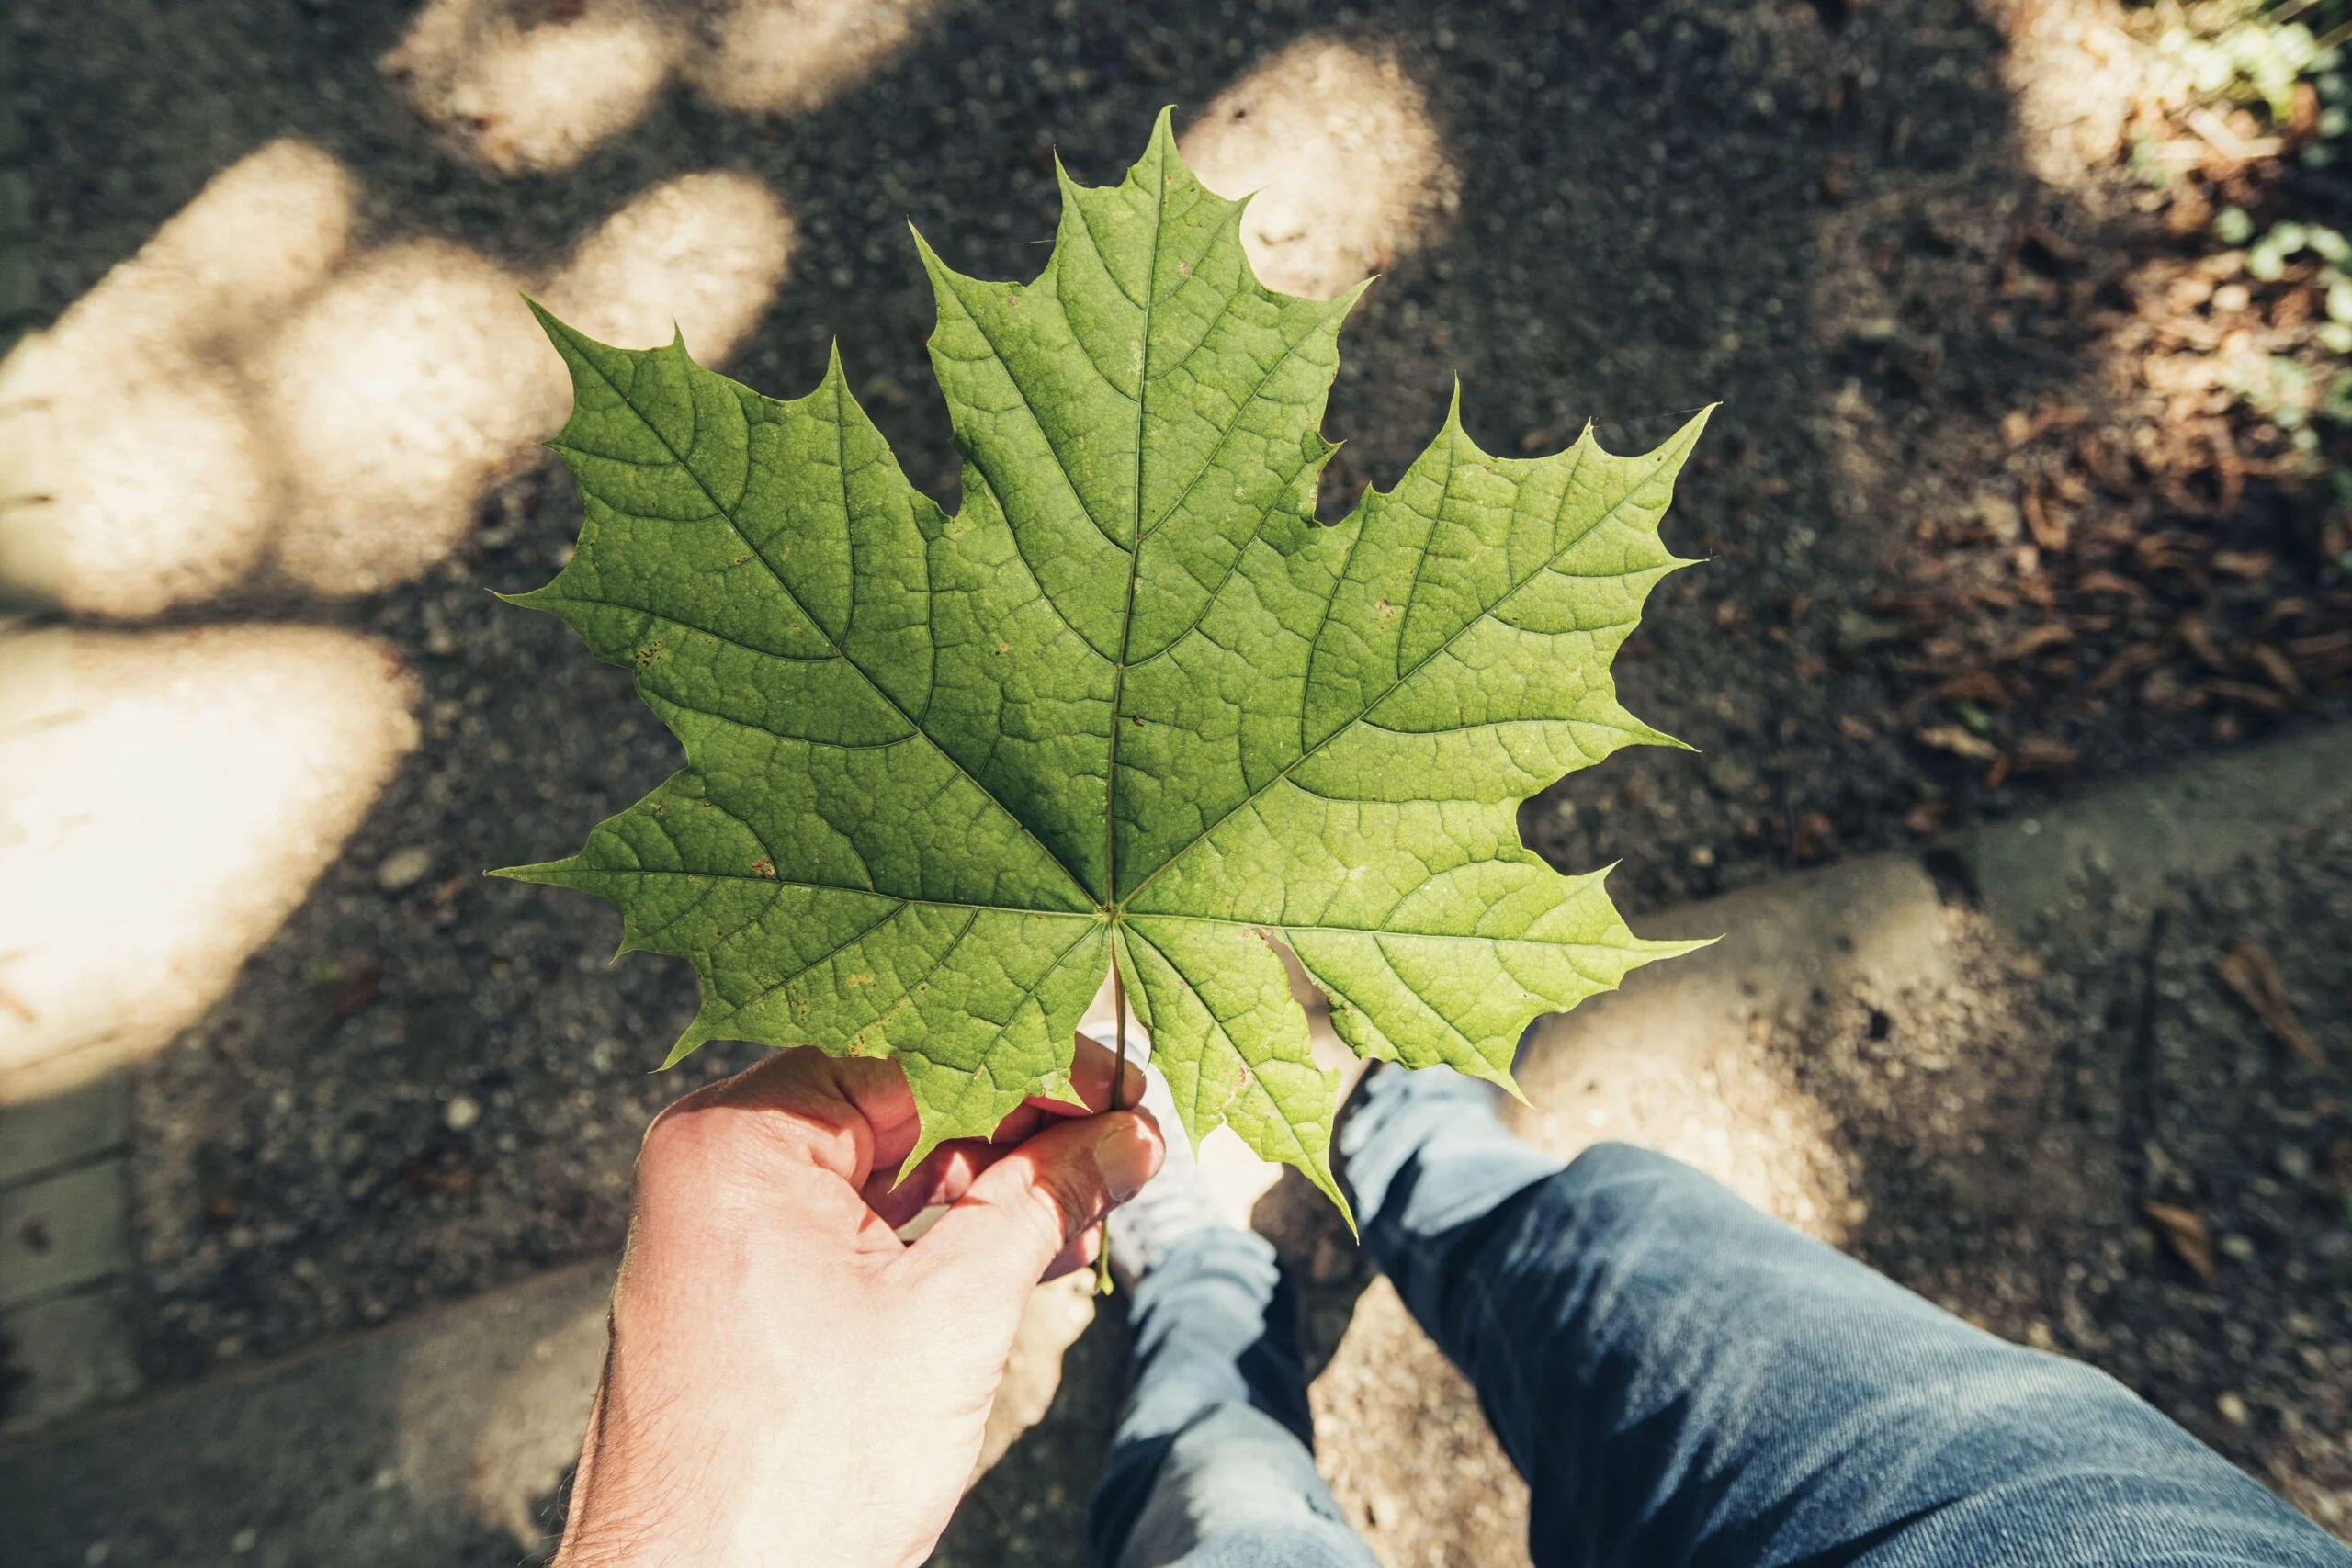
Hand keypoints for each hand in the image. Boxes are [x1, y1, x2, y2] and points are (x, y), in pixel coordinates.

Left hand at [552, 1037, 1163, 1567]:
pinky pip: (859, 1221)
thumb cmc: (794, 1476)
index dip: (1035, 1070)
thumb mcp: (952, 1315)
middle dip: (1021, 1129)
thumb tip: (1125, 1137)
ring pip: (889, 1164)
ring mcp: (726, 1223)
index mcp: (741, 1135)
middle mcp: (719, 1160)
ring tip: (1092, 1207)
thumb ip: (1044, 1200)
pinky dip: (940, 1233)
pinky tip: (1027, 1249)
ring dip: (994, 1186)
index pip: (917, 1053)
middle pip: (902, 1100)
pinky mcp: (746, 1281)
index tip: (1124, 1090)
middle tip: (1125, 1146)